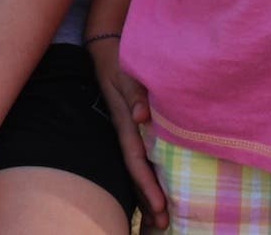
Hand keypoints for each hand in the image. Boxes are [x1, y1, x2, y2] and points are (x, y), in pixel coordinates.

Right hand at [89, 34, 165, 228]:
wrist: (106, 53)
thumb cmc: (120, 63)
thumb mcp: (126, 75)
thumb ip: (135, 94)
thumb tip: (142, 117)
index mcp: (126, 124)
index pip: (137, 160)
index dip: (147, 184)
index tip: (160, 205)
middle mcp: (127, 133)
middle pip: (136, 173)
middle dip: (148, 200)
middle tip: (163, 225)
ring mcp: (129, 133)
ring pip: (138, 169)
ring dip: (148, 193)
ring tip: (161, 219)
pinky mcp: (133, 129)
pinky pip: (142, 158)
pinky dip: (148, 178)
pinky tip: (157, 191)